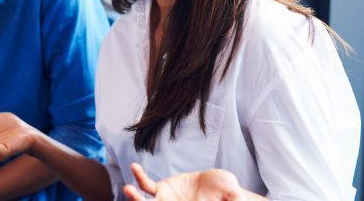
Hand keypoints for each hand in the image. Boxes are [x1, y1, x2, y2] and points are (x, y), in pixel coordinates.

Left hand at [123, 163, 245, 200]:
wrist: (218, 186)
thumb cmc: (227, 194)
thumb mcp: (232, 194)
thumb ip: (233, 197)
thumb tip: (236, 198)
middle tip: (132, 196)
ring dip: (135, 199)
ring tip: (128, 190)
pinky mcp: (160, 190)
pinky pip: (146, 185)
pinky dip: (140, 177)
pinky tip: (135, 167)